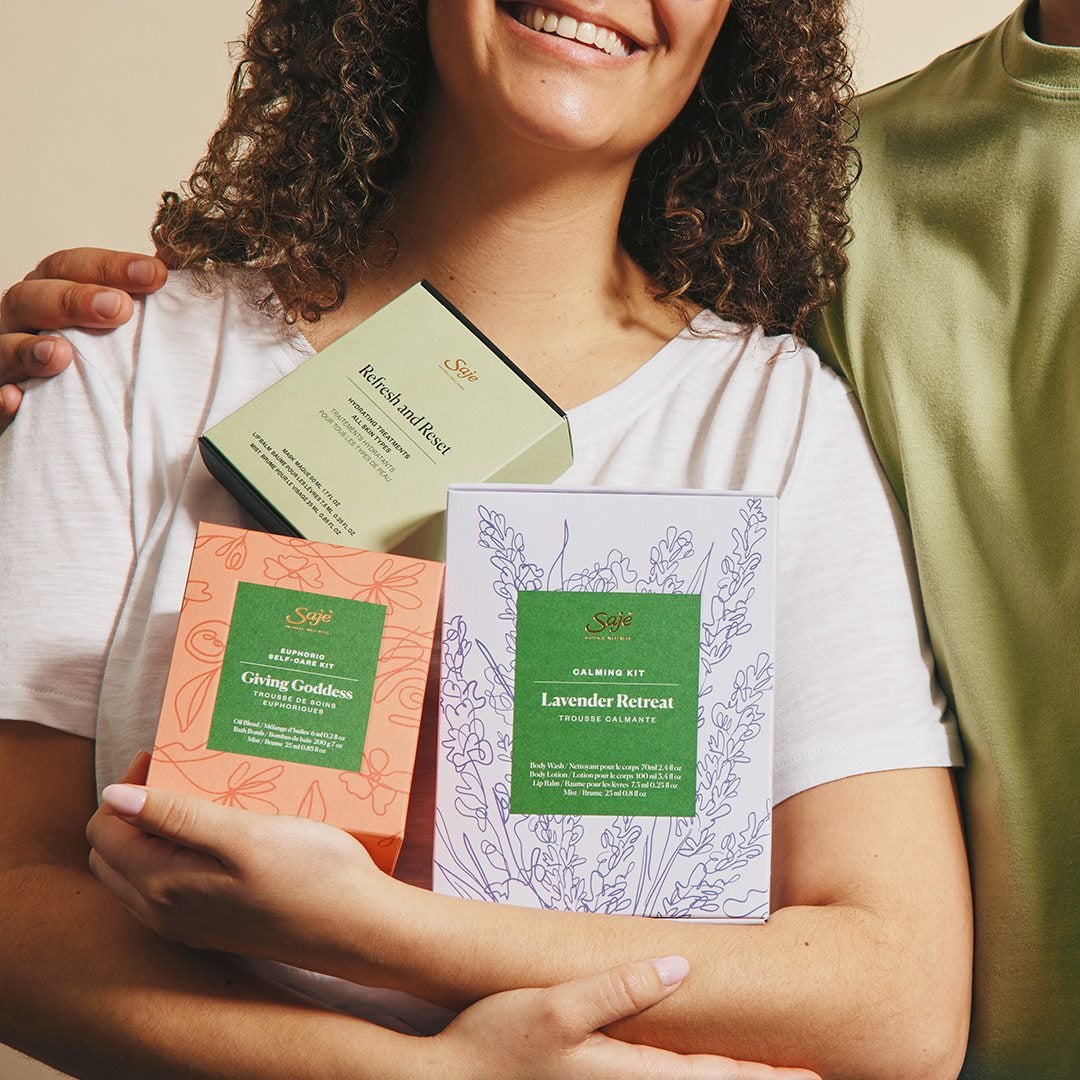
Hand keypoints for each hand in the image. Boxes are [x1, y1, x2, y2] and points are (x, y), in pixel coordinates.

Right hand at [0, 248, 167, 430]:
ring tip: (61, 354)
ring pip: (3, 347)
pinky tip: (16, 398)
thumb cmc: (89, 356)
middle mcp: (19, 321)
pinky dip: (0, 400)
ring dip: (30, 349)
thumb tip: (170, 265)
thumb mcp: (107, 321)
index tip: (156, 274)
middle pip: (32, 298)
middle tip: (119, 309)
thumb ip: (134, 295)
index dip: (110, 267)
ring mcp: (3, 358)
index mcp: (48, 292)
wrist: (59, 412)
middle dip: (73, 300)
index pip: (71, 267)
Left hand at [86, 776, 383, 972]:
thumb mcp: (243, 835)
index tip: (162, 758)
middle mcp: (164, 913)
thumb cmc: (310, 874)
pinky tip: (214, 837)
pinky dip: (172, 857)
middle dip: (131, 811)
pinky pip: (167, 889)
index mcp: (163, 886)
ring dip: (151, 835)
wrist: (355, 926)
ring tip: (195, 800)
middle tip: (175, 776)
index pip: (104, 832)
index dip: (125, 789)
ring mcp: (188, 925)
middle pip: (113, 855)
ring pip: (137, 874)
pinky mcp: (213, 928)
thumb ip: (176, 817)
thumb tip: (113, 796)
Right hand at [436, 957, 821, 1079]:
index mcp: (627, 1073)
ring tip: (758, 1071)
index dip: (764, 1076)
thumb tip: (682, 966)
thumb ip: (621, 989)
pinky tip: (690, 1067)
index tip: (811, 1073)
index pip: (713, 1077)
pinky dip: (687, 1076)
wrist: (446, 1079)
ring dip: (723, 1079)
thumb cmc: (497, 1039)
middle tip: (808, 1075)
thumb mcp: (557, 1006)